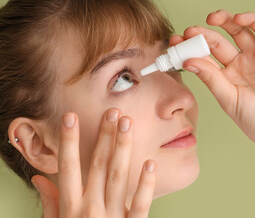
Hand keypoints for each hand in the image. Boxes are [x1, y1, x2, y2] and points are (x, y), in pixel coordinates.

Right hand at [31, 109, 156, 217]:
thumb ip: (51, 204)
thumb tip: (39, 179)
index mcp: (72, 208)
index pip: (68, 168)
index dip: (69, 141)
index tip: (71, 117)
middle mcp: (91, 209)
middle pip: (98, 166)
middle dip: (104, 137)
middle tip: (112, 112)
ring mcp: (113, 217)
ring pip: (119, 177)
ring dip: (123, 148)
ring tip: (127, 124)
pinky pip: (141, 204)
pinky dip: (146, 183)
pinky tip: (150, 162)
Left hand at [170, 10, 254, 154]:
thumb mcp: (228, 99)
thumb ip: (210, 78)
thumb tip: (188, 61)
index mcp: (225, 78)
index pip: (203, 58)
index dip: (189, 49)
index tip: (175, 42)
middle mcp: (239, 65)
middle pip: (217, 43)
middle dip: (202, 35)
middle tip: (189, 31)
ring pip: (238, 31)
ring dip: (224, 21)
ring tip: (211, 18)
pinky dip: (251, 21)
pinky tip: (238, 19)